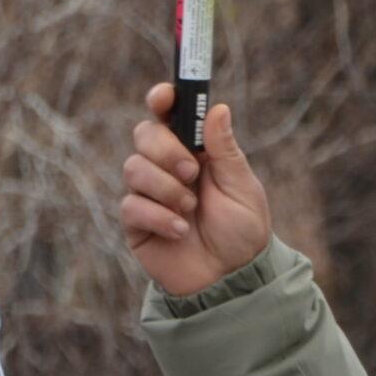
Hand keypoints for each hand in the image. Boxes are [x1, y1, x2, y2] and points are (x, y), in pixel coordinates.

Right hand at [120, 83, 272, 296]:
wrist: (232, 278)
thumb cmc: (243, 231)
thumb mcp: (242, 187)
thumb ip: (225, 149)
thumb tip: (219, 108)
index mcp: (195, 152)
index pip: (168, 115)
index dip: (162, 100)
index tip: (164, 97)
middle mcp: (167, 167)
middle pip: (144, 135)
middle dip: (165, 151)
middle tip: (192, 173)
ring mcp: (148, 193)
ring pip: (133, 168)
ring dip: (166, 189)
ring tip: (191, 210)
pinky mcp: (136, 222)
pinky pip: (131, 206)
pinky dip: (159, 217)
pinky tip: (181, 231)